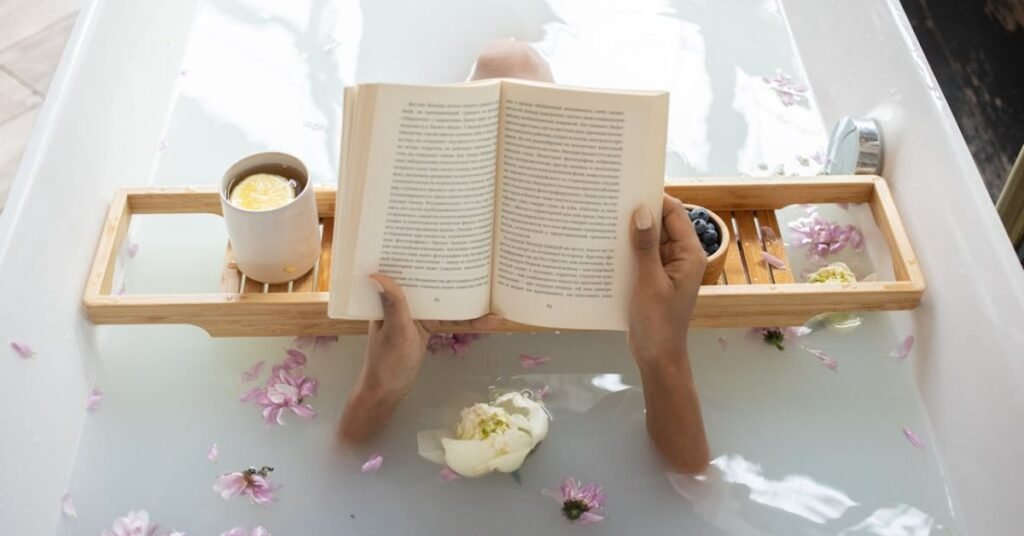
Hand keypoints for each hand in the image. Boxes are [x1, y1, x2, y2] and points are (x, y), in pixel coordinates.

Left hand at [339, 274, 500, 442]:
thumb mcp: (395, 331)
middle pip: (432, 284)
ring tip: (493, 292)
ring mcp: (417, 315)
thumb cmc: (388, 361)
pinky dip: (467, 320)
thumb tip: (377, 274)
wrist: (388, 391)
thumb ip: (393, 304)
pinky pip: (449, 319)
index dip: (425, 258)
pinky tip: (490, 321)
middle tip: (481, 263)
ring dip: (466, 299)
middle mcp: (403, 302)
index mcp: (390, 298)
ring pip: (444, 301)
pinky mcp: (427, 328)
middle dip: (454, 275)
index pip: (410, 272)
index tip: (446, 244)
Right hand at [627, 195, 710, 471]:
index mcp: (689, 254)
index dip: (654, 198)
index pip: (674, 213)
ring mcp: (666, 267)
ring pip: (648, 240)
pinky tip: (605, 246)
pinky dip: (627, 250)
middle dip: (638, 213)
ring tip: (603, 219)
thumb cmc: (658, 322)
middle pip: (660, 224)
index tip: (629, 186)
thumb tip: (641, 211)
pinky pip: (641, 256)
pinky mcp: (653, 278)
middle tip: (609, 200)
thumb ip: (644, 247)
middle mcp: (680, 256)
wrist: (657, 357)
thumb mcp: (649, 282)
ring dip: (630, 232)